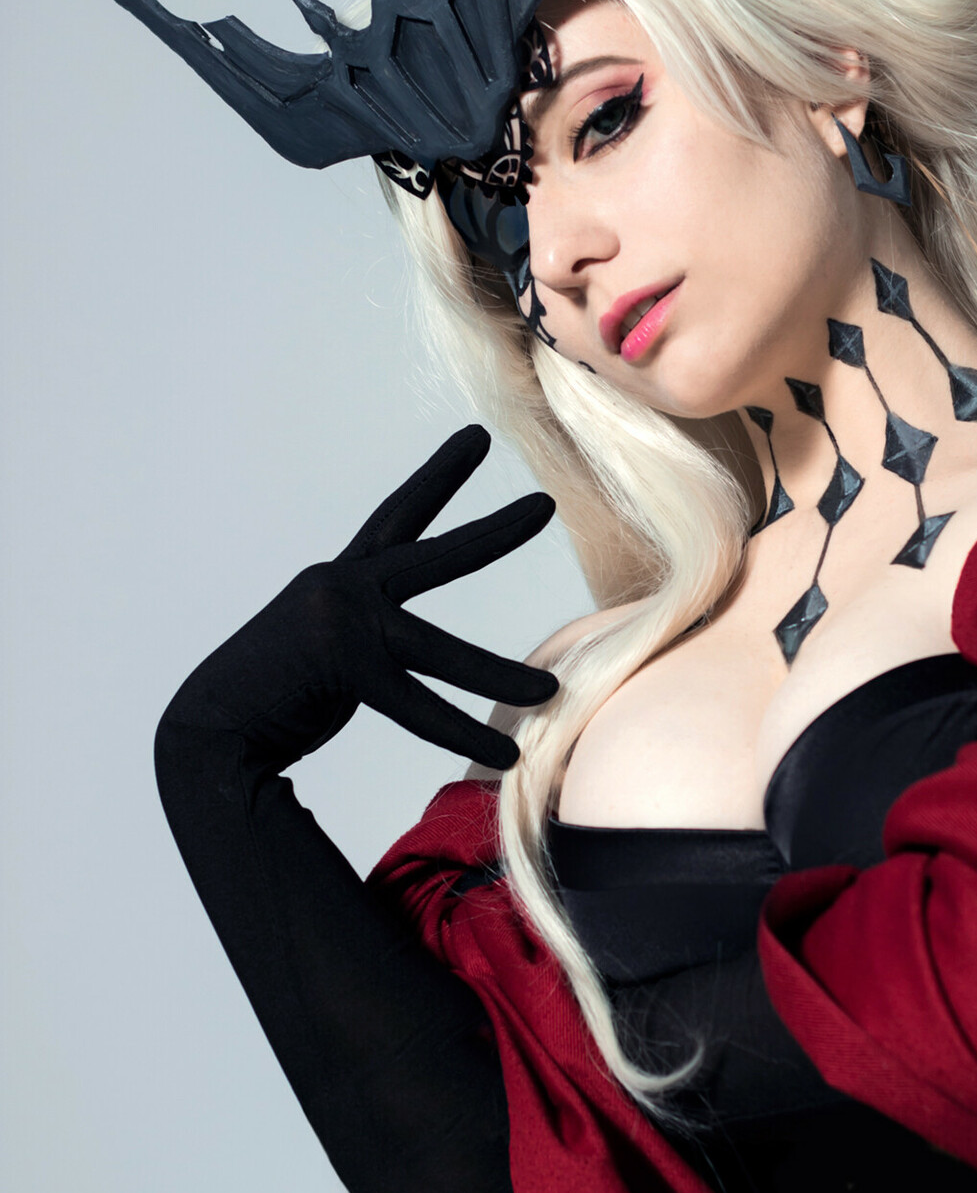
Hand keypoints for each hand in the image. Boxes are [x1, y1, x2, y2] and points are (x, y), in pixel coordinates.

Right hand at [160, 426, 558, 769]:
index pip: (398, 518)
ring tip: (552, 687)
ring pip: (441, 650)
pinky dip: (464, 732)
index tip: (476, 440)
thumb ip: (366, 636)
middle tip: (545, 504)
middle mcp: (341, 587)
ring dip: (500, 674)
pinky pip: (420, 706)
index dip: (439, 477)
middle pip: (434, 554)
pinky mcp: (343, 667)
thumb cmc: (269, 698)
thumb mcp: (324, 649)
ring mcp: (341, 623)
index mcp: (338, 579)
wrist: (208, 734)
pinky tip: (505, 751)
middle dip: (495, 531)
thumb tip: (400, 647)